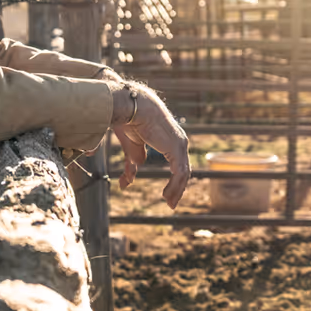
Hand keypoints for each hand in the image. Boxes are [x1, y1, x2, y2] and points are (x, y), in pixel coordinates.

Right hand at [111, 83, 191, 207]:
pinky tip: (166, 195)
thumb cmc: (130, 121)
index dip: (173, 181)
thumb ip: (133, 163)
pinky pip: (180, 172)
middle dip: (177, 188)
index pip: (176, 164)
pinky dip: (175, 185)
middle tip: (170, 203)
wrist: (132, 107)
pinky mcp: (177, 148)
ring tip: (168, 202)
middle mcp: (178, 142)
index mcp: (169, 140)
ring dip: (176, 190)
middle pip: (182, 170)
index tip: (165, 195)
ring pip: (183, 173)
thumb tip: (127, 183)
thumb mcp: (131, 148)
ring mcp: (180, 145)